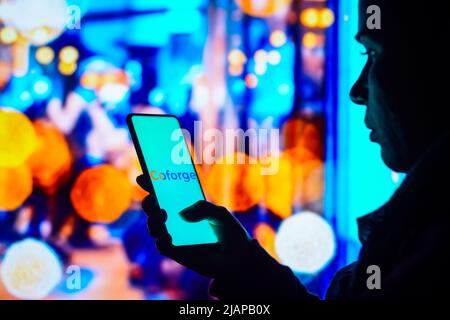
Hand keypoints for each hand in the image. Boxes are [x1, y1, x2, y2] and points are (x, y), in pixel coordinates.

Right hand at [136, 175, 251, 277]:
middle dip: (149, 203)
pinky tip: (167, 236)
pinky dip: (161, 241)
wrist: (239, 258)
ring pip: (154, 227)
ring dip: (153, 220)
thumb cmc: (230, 233)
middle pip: (154, 209)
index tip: (142, 176)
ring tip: (163, 215)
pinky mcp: (178, 254)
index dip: (152, 184)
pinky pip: (163, 247)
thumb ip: (204, 209)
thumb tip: (181, 214)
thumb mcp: (221, 214)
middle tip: (153, 199)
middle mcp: (177, 221)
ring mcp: (176, 237)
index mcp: (186, 206)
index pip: (165, 193)